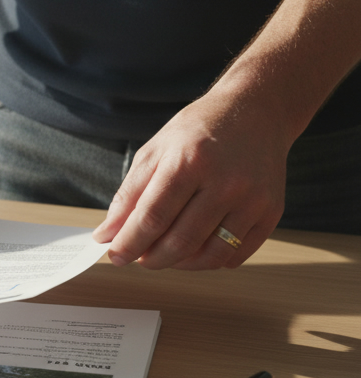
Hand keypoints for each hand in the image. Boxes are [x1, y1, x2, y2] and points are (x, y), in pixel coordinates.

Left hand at [92, 94, 288, 269]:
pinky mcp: (271, 213)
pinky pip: (235, 254)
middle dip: (151, 258)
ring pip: (209, 255)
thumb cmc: (197, 132)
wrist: (255, 113)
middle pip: (181, 241)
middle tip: (138, 258)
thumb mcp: (154, 152)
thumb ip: (128, 195)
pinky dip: (209, 261)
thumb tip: (107, 235)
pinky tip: (194, 251)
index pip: (152, 217)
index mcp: (190, 162)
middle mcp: (226, 183)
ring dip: (179, 264)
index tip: (114, 255)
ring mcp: (253, 200)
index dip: (129, 243)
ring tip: (163, 255)